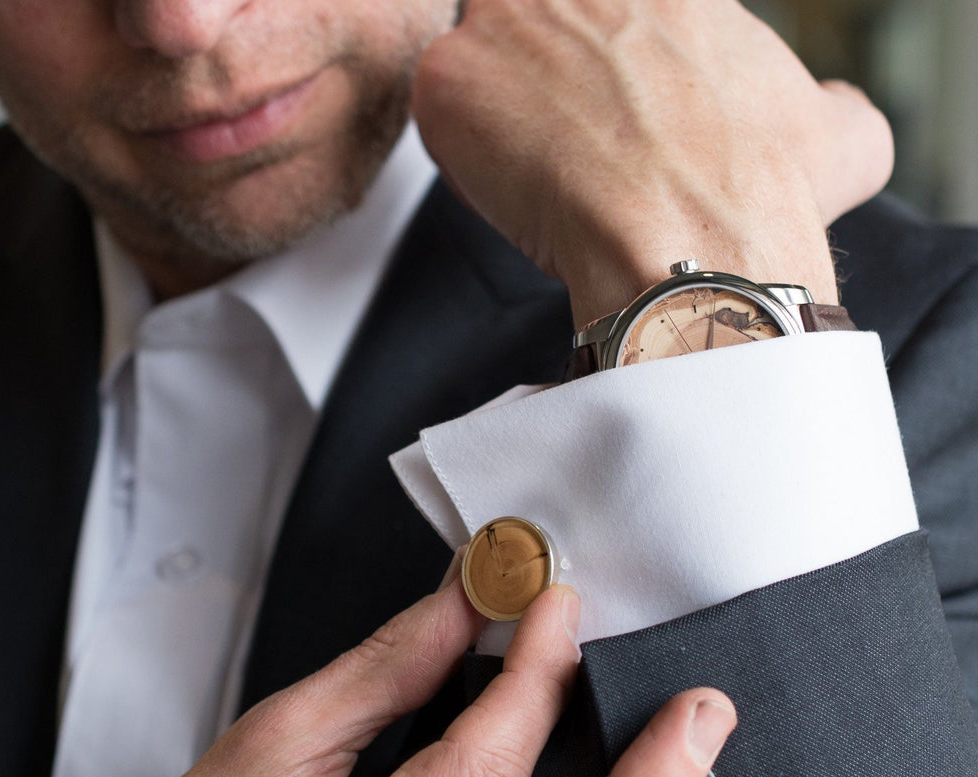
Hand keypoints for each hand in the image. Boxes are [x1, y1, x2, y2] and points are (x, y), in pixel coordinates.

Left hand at [413, 0, 893, 324]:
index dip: (602, 69)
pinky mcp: (453, 77)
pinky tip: (518, 197)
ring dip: (508, 117)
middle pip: (539, 23)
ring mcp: (511, 15)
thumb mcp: (838, 138)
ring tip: (548, 179)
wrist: (698, 250)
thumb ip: (830, 109)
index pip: (607, 15)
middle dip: (553, 81)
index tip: (608, 112)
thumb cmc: (759, 198)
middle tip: (574, 146)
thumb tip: (834, 116)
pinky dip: (469, 161)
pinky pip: (443, 112)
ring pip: (486, 59)